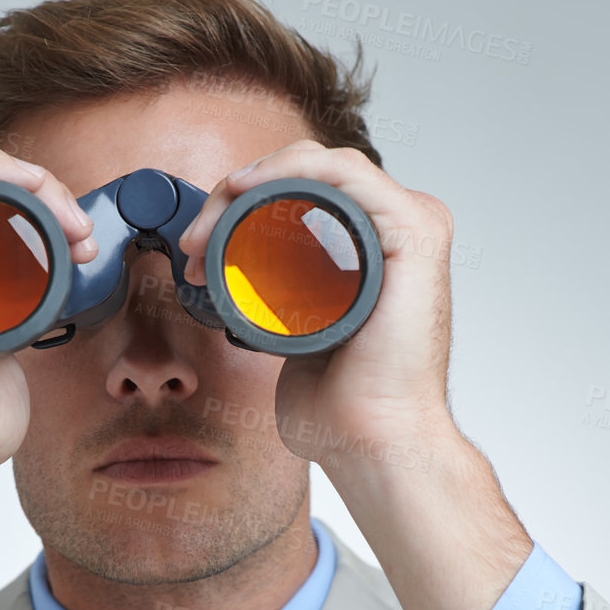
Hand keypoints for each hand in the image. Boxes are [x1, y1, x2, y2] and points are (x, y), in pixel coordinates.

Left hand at [178, 140, 529, 609]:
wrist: (372, 441)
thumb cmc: (343, 407)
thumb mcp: (297, 338)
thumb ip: (282, 308)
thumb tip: (242, 300)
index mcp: (372, 249)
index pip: (302, 193)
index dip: (240, 206)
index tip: (197, 248)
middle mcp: (394, 231)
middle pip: (306, 177)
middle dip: (235, 197)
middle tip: (194, 243)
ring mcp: (409, 227)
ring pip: (320, 168)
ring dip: (252, 185)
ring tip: (208, 232)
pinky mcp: (415, 233)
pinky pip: (346, 175)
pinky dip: (291, 171)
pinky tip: (249, 190)